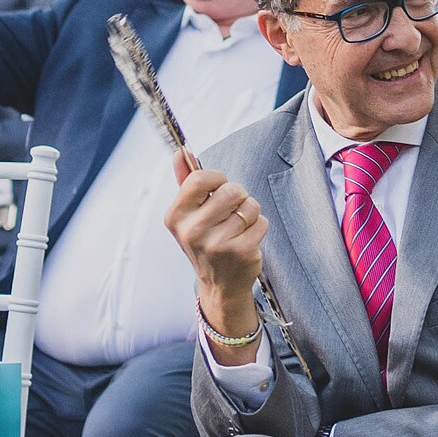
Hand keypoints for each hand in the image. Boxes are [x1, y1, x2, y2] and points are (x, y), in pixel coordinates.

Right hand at [165, 159, 265, 341]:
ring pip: (249, 205)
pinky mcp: (240, 252)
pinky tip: (247, 239)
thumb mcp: (190, 214)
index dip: (217, 179)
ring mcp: (216, 243)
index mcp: (176, 217)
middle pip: (231, 189)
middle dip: (238, 196)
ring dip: (249, 212)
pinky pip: (261, 221)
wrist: (220, 284)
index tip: (219, 189)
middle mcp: (193, 231)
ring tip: (238, 228)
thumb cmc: (206, 241)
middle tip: (231, 213)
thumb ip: (186, 181)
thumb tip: (181, 152)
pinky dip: (259, 227)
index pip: (200, 179)